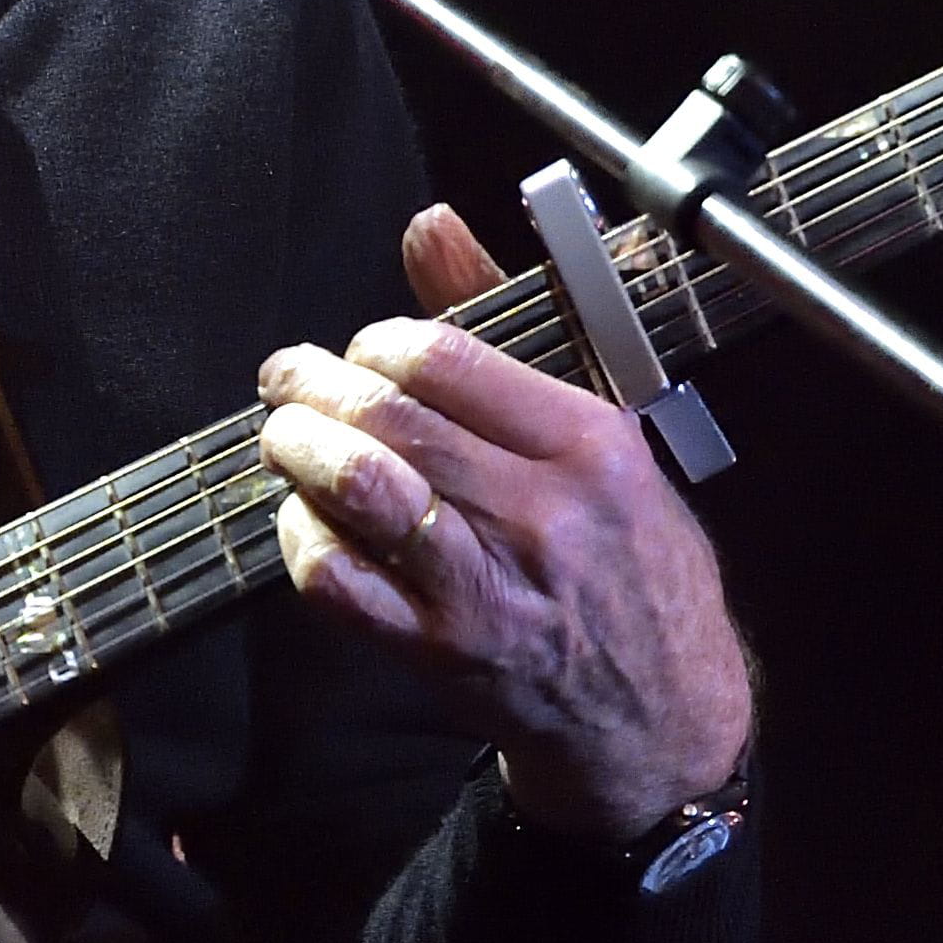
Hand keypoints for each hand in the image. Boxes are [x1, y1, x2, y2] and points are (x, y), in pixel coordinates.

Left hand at [254, 206, 753, 838]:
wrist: (659, 714)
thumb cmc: (629, 564)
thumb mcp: (603, 438)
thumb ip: (505, 330)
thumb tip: (430, 228)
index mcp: (589, 445)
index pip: (444, 359)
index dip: (374, 344)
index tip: (359, 352)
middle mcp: (543, 511)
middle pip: (390, 419)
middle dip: (312, 388)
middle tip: (286, 384)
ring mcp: (489, 585)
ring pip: (360, 491)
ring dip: (298, 453)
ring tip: (283, 439)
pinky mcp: (443, 650)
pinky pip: (339, 582)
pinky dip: (303, 541)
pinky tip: (303, 523)